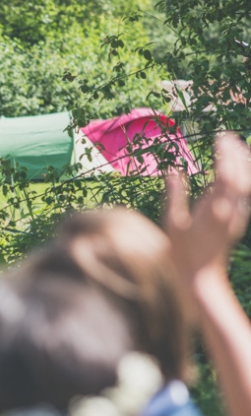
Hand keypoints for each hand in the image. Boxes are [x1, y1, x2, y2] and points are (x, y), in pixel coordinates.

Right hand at [164, 132, 250, 285]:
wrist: (200, 278)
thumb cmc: (181, 253)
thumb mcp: (172, 223)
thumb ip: (175, 196)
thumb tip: (174, 172)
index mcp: (213, 208)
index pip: (225, 174)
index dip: (225, 153)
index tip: (219, 137)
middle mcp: (229, 210)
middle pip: (241, 175)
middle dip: (237, 154)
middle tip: (228, 137)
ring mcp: (235, 216)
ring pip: (246, 185)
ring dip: (243, 165)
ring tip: (236, 150)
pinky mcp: (235, 222)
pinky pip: (243, 194)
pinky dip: (241, 179)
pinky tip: (234, 174)